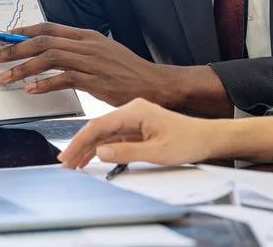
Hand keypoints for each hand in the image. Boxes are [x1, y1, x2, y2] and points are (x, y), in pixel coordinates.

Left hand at [0, 23, 176, 106]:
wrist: (154, 84)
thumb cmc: (127, 72)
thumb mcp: (102, 54)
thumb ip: (78, 52)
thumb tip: (52, 54)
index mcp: (87, 36)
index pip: (49, 27)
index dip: (22, 31)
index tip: (1, 36)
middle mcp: (88, 45)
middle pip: (44, 40)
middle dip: (13, 48)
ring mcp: (92, 62)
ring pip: (50, 58)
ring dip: (23, 67)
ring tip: (4, 77)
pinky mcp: (97, 81)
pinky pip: (65, 79)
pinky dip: (45, 84)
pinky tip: (30, 90)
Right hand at [58, 98, 218, 168]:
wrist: (207, 137)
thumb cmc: (188, 140)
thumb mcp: (156, 151)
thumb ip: (126, 152)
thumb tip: (100, 152)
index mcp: (135, 110)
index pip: (98, 125)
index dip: (80, 141)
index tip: (67, 155)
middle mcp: (133, 111)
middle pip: (98, 128)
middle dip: (80, 146)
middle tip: (65, 163)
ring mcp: (135, 119)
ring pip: (104, 133)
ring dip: (89, 148)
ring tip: (74, 163)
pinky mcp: (138, 128)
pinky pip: (114, 137)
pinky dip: (101, 148)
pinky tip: (92, 158)